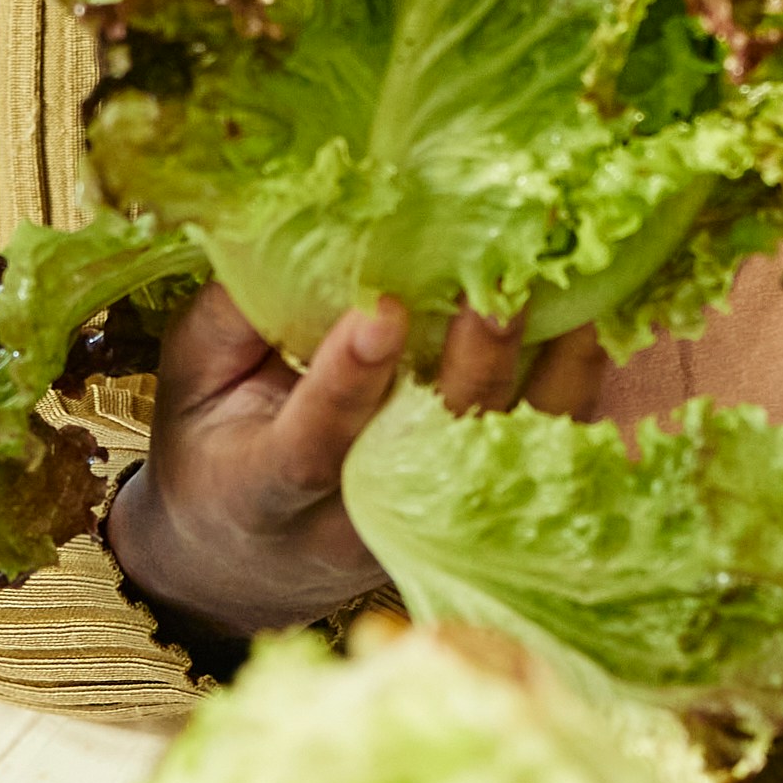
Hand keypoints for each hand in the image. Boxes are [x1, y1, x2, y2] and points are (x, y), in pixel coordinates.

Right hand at [110, 280, 609, 634]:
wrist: (242, 559)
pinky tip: (590, 323)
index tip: (379, 308)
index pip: (311, 447)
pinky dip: (568, 392)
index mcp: (265, 491)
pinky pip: (534, 458)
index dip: (348, 382)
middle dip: (468, 372)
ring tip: (571, 296)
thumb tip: (293, 223)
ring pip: (499, 464)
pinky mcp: (472, 519)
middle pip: (426, 458)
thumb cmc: (214, 445)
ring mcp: (421, 529)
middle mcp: (353, 522)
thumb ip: (235, 316)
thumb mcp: (192, 381)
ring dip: (544, 383)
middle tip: (498, 292)